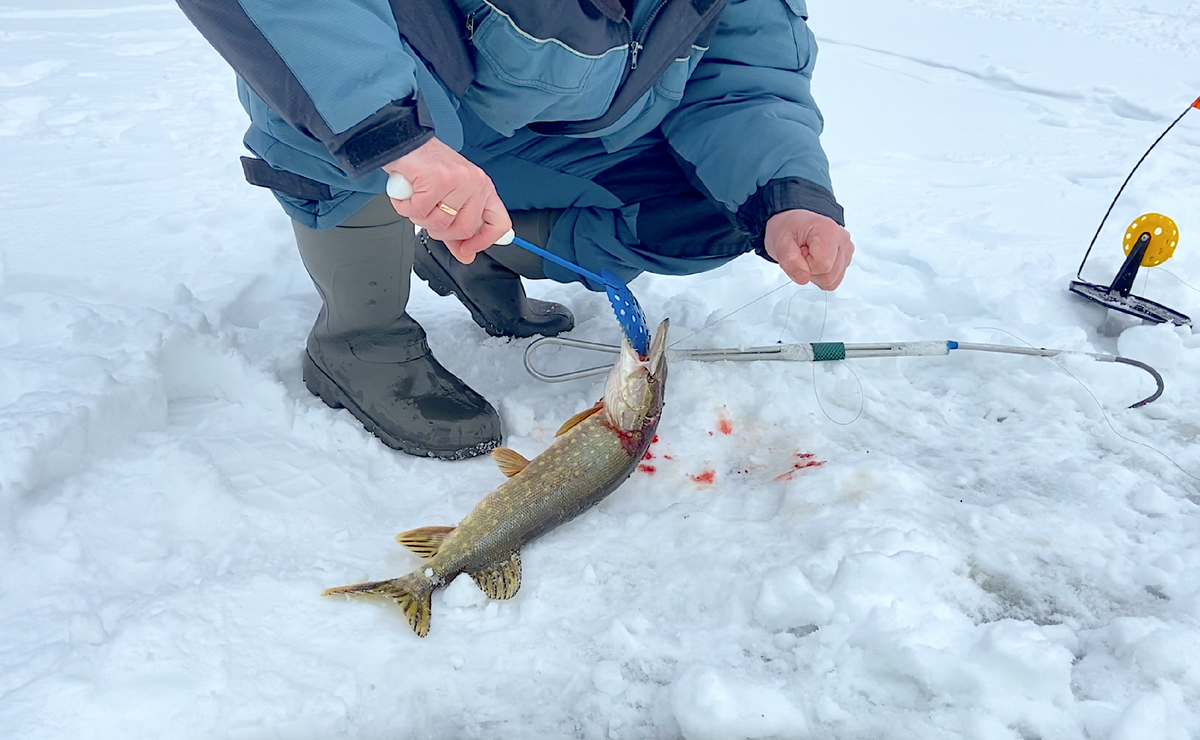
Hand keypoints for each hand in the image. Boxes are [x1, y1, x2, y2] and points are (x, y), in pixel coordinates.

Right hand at [383, 137, 510, 263]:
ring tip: (416, 199)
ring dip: (419, 217)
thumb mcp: (449, 200)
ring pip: (439, 223)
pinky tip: (407, 194)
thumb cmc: (427, 168)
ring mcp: (458, 181)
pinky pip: (419, 210)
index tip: (468, 250)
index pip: (499, 224)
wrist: (406, 144)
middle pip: (463, 230)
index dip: (484, 241)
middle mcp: (475, 184)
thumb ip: (457, 230)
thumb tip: (466, 255)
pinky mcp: (437, 180)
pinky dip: (406, 206)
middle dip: (439, 230)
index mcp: (483, 189)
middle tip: (427, 215)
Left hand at [764, 210, 854, 289]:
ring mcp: (846, 250)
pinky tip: (815, 261)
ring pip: (832, 280)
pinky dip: (821, 275)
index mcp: (829, 230)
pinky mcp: (845, 259)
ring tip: (808, 256)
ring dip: (816, 274)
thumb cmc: (789, 228)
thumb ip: (790, 262)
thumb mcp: (781, 242)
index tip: (800, 252)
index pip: (823, 265)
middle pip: (829, 276)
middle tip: (802, 255)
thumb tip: (803, 279)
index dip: (806, 266)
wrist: (793, 222)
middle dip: (811, 271)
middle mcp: (842, 239)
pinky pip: (834, 280)